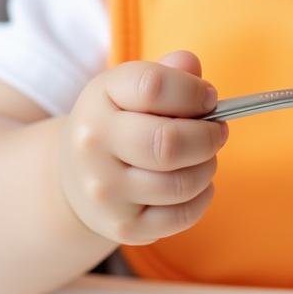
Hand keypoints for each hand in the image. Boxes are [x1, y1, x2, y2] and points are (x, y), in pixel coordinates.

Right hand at [58, 50, 226, 244]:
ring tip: (204, 157)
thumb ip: (168, 72)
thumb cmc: (120, 121)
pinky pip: (181, 216)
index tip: (208, 98)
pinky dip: (202, 197)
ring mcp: (105, 191)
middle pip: (169, 142)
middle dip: (208, 136)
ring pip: (180, 183)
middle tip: (218, 131)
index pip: (154, 86)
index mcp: (100, 97)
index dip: (193, 91)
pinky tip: (196, 183)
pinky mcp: (122, 227)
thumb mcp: (132, 87)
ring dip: (207, 166)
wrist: (74, 178)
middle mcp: (94, 144)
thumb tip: (191, 66)